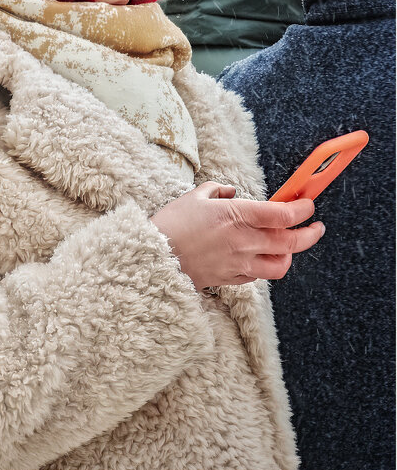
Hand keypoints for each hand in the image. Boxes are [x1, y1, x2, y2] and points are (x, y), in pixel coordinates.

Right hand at [151, 181, 323, 289]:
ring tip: (287, 247)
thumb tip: (230, 192)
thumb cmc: (171, 224)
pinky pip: (258, 277)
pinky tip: (260, 259)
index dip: (302, 209)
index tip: (308, 205)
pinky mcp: (230, 278)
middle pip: (291, 242)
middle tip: (316, 227)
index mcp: (237, 216)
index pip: (283, 215)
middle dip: (310, 234)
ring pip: (280, 265)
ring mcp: (239, 263)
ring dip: (289, 255)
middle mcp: (243, 241)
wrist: (153, 256)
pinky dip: (265, 268)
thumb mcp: (194, 196)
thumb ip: (217, 191)